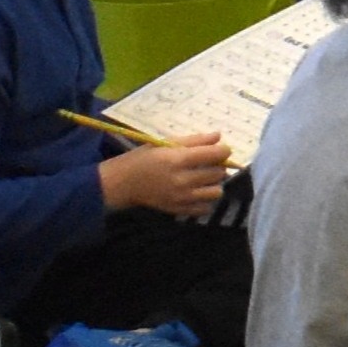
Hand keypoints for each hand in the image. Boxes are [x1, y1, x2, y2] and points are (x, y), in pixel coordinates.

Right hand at [97, 134, 229, 218]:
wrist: (124, 183)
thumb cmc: (144, 158)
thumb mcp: (166, 143)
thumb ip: (194, 140)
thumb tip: (218, 136)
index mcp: (178, 159)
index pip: (215, 155)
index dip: (224, 151)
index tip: (221, 149)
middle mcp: (183, 180)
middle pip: (218, 173)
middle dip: (218, 166)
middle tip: (209, 163)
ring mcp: (182, 198)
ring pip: (216, 192)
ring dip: (214, 183)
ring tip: (204, 178)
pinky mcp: (179, 210)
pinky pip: (205, 208)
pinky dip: (206, 200)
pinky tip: (198, 192)